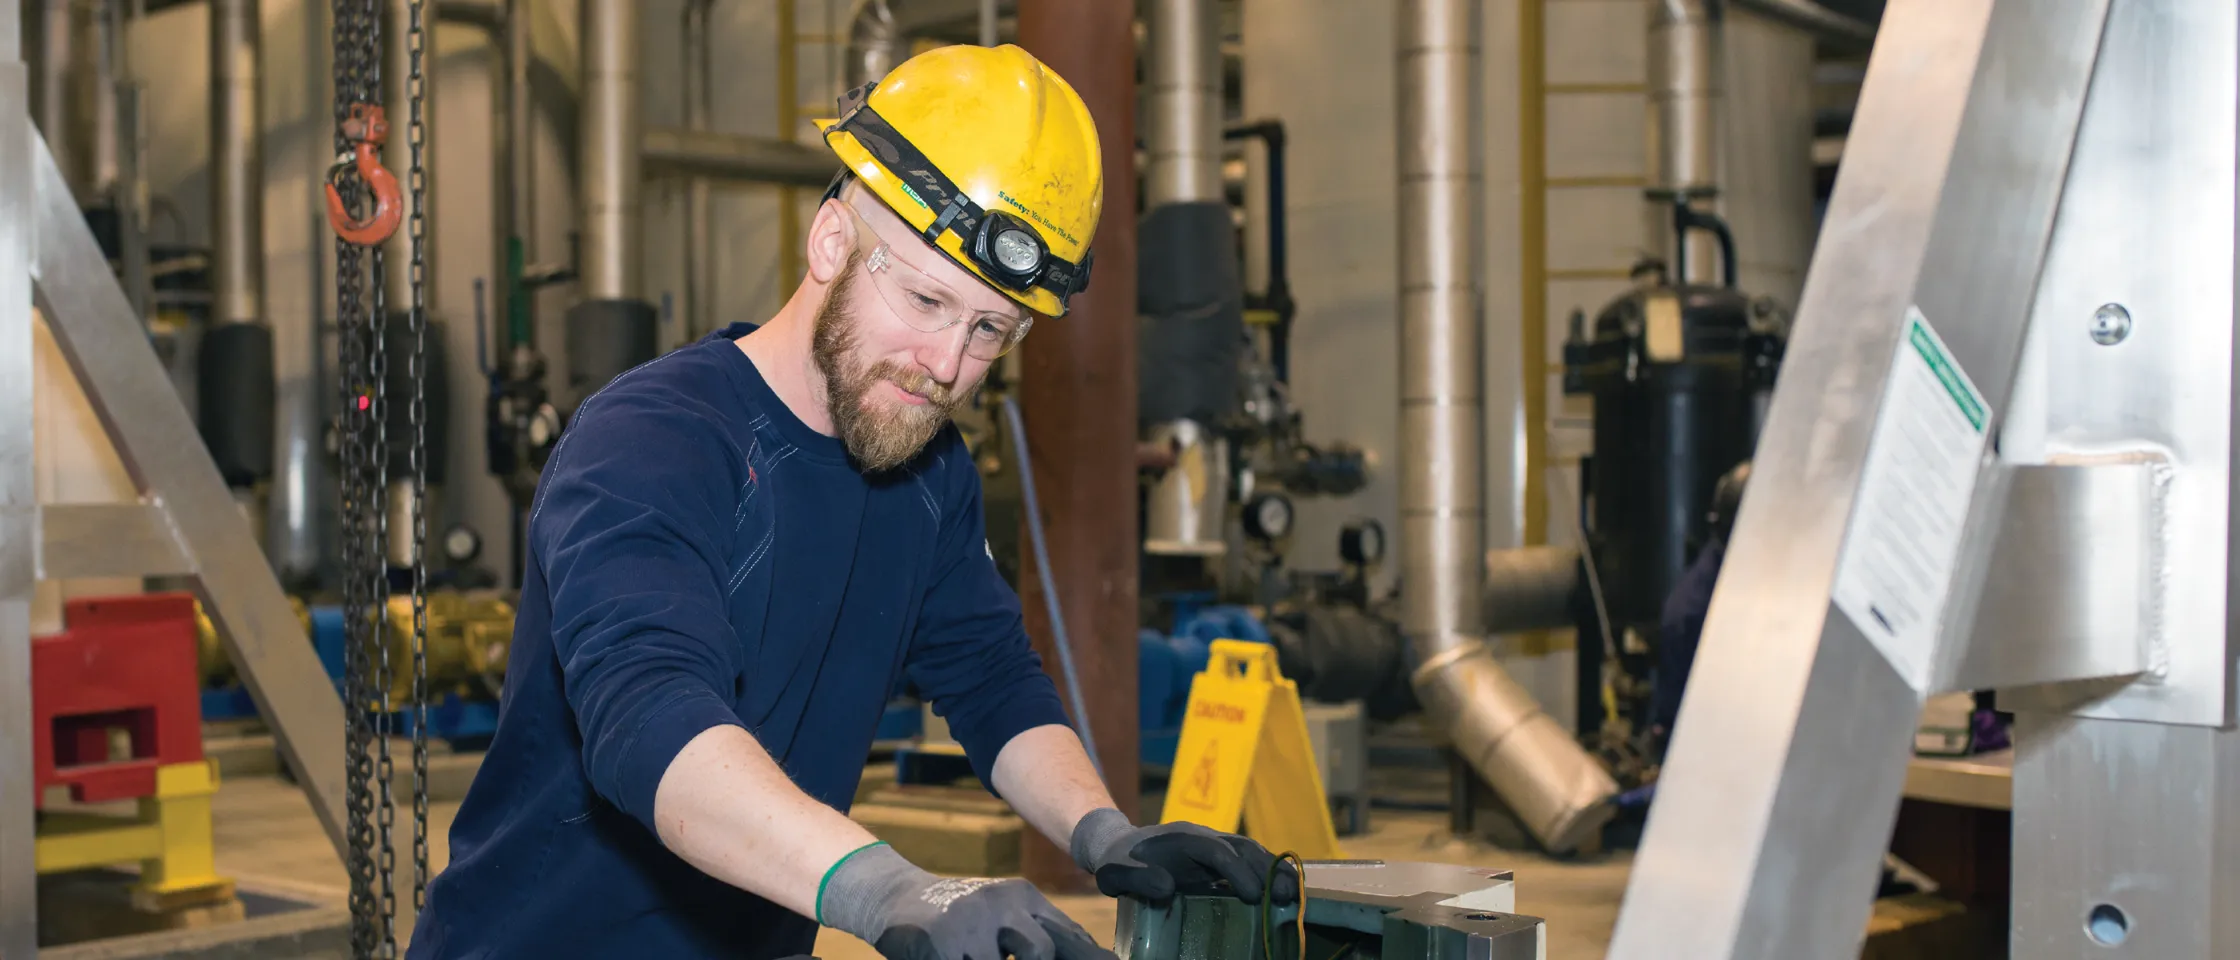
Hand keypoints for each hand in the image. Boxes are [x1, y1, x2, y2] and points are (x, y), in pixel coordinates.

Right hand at [819, 843, 1115, 959]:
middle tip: (1010, 956)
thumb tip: (1092, 955)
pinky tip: (957, 956)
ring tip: (975, 950)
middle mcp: (1001, 905)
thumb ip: (1042, 933)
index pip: (1068, 936)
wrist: (894, 897)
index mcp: (1023, 897)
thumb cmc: (959, 917)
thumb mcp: (1004, 914)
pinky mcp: (941, 945)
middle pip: (1042, 952)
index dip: (1088, 958)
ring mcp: (970, 925)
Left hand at [1067, 808, 1299, 904]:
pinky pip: (1245, 859)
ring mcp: (1211, 843)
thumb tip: (1167, 888)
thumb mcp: (1117, 874)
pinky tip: (1280, 887)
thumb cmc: (1117, 863)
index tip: (1254, 896)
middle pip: (1241, 847)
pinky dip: (1264, 871)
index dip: (1237, 872)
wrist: (1116, 846)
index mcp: (1182, 837)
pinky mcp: (1215, 855)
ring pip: (1248, 851)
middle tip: (1287, 895)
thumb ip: (1138, 879)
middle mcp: (1202, 835)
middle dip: (1266, 870)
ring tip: (1294, 892)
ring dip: (1271, 870)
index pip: (1217, 852)